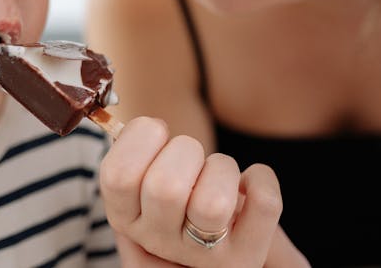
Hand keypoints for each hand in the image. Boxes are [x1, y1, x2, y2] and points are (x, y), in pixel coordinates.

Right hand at [100, 116, 300, 267]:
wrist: (217, 247)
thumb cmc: (180, 198)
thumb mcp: (145, 180)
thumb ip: (137, 153)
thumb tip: (147, 126)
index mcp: (128, 218)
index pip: (117, 176)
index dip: (140, 138)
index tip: (157, 133)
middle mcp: (160, 242)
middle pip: (165, 186)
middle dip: (186, 150)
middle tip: (191, 158)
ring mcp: (204, 254)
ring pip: (214, 202)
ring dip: (222, 168)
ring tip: (219, 174)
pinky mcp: (246, 255)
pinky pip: (263, 203)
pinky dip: (261, 178)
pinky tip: (247, 185)